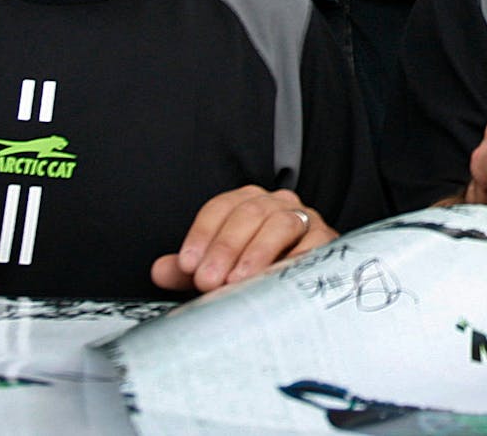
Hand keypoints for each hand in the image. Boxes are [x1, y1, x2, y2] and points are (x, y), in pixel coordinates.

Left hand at [150, 186, 334, 292]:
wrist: (304, 284)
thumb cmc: (256, 273)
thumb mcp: (218, 271)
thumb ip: (188, 270)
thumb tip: (159, 271)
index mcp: (247, 202)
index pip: (219, 209)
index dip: (201, 236)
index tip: (187, 266)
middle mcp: (276, 203)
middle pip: (248, 213)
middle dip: (224, 248)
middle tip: (207, 280)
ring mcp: (304, 218)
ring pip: (279, 224)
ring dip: (255, 253)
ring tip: (238, 281)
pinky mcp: (326, 239)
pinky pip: (311, 245)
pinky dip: (292, 262)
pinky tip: (275, 280)